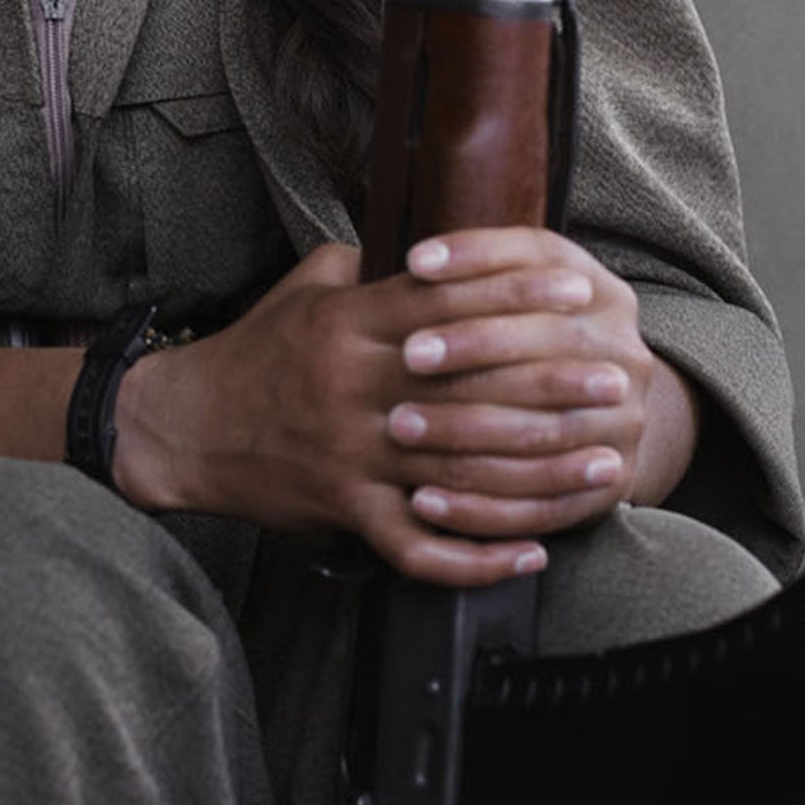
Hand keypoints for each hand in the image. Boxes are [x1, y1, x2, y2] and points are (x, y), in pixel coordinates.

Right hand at [111, 231, 694, 585]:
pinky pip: (418, 545)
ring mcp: (352, 454)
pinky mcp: (345, 510)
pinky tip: (531, 555)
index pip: (444, 298)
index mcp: (349, 322)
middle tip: (617, 376)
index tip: (576, 285)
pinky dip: (477, 557)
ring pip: (460, 465)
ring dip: (541, 470)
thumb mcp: (307, 287)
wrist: (188, 425)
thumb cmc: (258, 347)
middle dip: (551, 380)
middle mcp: (355, 385)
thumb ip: (373, 268)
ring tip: (603, 462)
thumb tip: (438, 246)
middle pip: (468, 382)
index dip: (514, 289)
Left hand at [387, 226, 693, 549]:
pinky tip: (422, 498)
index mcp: (596, 287)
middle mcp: (621, 347)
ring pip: (540, 423)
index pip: (539, 256)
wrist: (595, 418)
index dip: (477, 255)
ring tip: (399, 427)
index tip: (414, 263)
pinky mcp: (610, 484)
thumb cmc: (518, 343)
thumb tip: (394, 262)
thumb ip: (466, 273)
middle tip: (405, 356)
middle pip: (544, 337)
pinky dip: (478, 504)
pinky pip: (539, 501)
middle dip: (471, 345)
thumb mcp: (507, 293)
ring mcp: (625, 418)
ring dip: (463, 429)